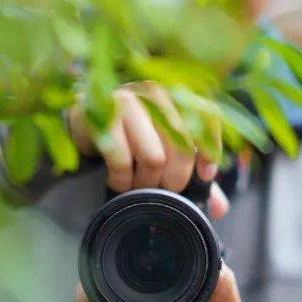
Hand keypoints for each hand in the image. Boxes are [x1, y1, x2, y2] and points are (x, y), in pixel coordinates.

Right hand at [67, 81, 230, 219]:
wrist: (84, 123)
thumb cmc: (131, 138)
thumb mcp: (163, 151)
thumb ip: (192, 174)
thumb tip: (218, 208)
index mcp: (177, 96)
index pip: (207, 118)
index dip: (210, 149)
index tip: (205, 176)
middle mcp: (156, 93)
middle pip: (182, 146)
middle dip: (175, 179)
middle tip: (164, 191)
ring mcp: (128, 100)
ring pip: (153, 157)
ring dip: (146, 182)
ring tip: (138, 186)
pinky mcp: (101, 115)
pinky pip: (121, 160)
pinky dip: (122, 180)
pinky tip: (118, 181)